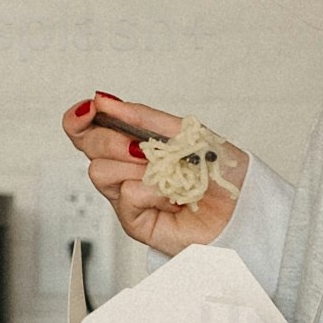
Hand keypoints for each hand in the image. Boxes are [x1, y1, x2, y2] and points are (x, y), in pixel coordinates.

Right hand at [61, 91, 246, 255]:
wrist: (243, 205)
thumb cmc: (220, 171)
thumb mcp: (184, 131)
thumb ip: (143, 117)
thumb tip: (106, 101)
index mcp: (133, 143)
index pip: (88, 129)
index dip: (79, 118)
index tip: (92, 108)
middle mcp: (126, 169)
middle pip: (88, 145)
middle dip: (111, 139)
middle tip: (142, 148)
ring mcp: (129, 195)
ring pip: (99, 170)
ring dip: (133, 166)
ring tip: (164, 173)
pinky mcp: (135, 221)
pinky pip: (126, 195)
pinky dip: (151, 190)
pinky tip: (171, 196)